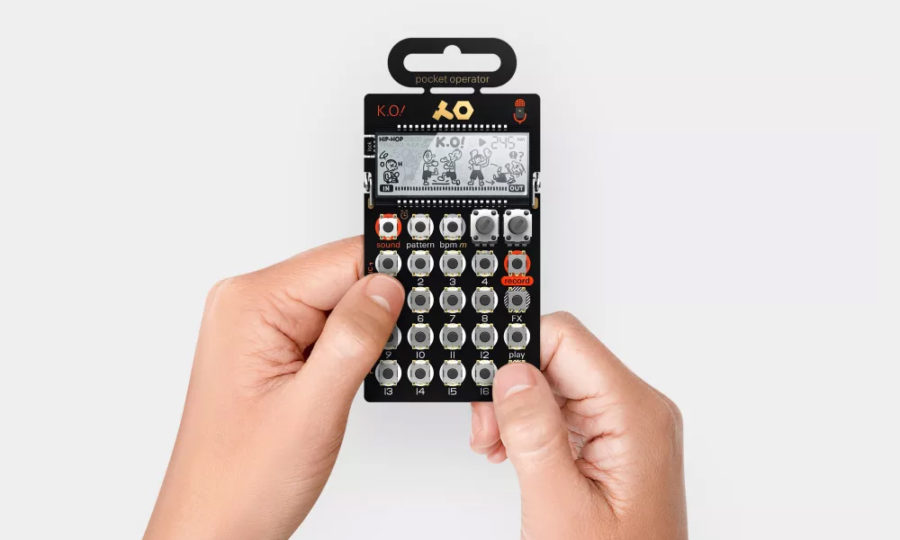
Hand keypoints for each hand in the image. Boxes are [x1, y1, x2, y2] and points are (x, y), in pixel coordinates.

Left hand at [145, 237, 403, 539]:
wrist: (213, 528)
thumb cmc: (240, 481)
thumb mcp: (312, 408)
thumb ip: (354, 337)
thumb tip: (388, 286)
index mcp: (250, 306)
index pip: (341, 259)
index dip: (391, 276)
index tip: (429, 294)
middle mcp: (249, 306)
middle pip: (341, 276)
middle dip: (380, 308)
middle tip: (399, 348)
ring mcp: (258, 328)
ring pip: (339, 303)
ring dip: (366, 332)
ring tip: (365, 377)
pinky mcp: (270, 349)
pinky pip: (327, 328)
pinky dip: (352, 348)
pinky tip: (353, 378)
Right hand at [469, 312, 686, 538]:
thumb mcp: (560, 504)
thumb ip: (534, 432)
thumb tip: (511, 372)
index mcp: (635, 414)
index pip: (566, 339)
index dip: (517, 353)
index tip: (484, 387)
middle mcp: (638, 410)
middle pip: (558, 357)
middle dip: (511, 387)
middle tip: (489, 432)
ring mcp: (627, 425)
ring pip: (555, 381)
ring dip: (516, 408)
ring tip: (498, 447)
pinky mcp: (613, 440)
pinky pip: (564, 408)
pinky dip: (531, 424)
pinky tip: (515, 450)